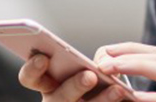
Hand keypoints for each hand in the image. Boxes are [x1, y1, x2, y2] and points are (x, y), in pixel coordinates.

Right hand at [18, 53, 133, 101]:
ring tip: (117, 90)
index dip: (33, 69)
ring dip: (100, 100)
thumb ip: (86, 63)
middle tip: (90, 76)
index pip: (31, 77)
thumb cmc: (94, 83)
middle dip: (74, 86)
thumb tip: (104, 58)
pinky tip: (125, 98)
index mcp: (49, 84)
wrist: (111, 97)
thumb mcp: (85, 70)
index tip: (43, 58)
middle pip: (58, 99)